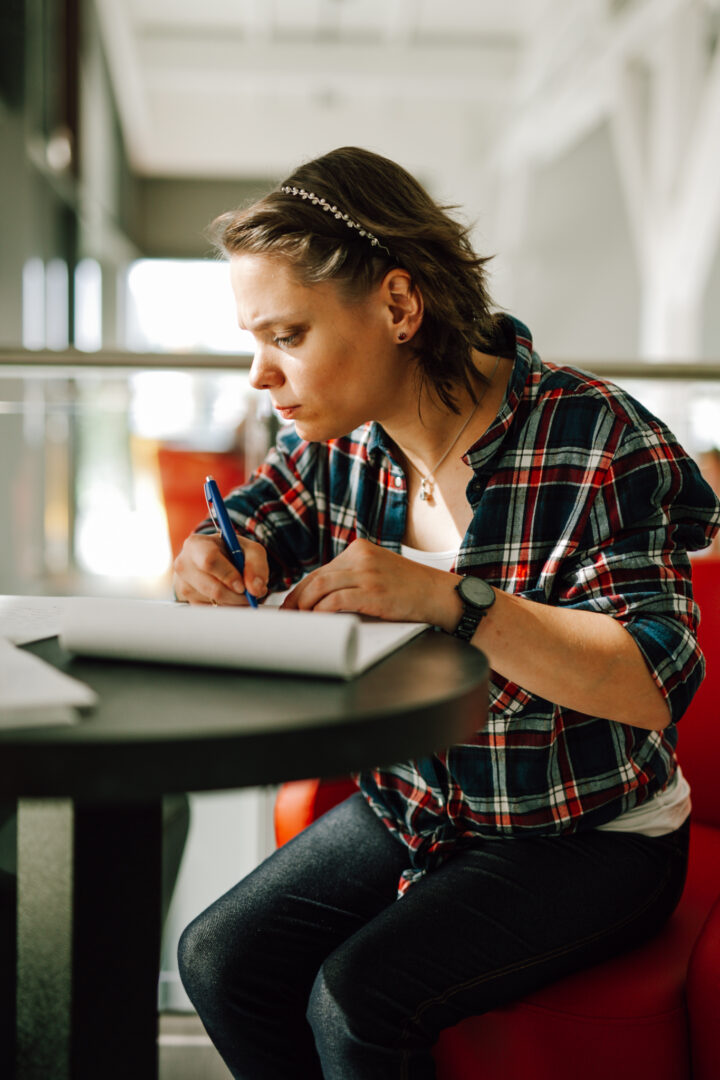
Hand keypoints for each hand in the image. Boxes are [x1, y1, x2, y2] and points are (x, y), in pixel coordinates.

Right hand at [172, 532, 268, 605]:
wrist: (216, 560)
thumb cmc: (232, 552)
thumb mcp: (249, 549)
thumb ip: (256, 564)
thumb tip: (256, 589)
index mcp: (196, 544)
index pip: (209, 561)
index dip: (228, 576)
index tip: (242, 586)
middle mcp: (184, 565)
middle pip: (212, 588)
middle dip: (236, 595)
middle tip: (250, 594)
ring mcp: (183, 585)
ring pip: (213, 602)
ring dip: (235, 602)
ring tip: (241, 591)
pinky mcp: (189, 602)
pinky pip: (212, 611)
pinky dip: (228, 607)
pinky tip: (231, 596)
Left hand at [281, 538, 461, 628]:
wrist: (438, 594)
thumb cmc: (409, 589)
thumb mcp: (379, 571)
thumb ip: (354, 576)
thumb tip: (323, 598)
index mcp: (359, 549)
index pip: (321, 570)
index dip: (301, 589)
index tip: (290, 605)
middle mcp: (360, 556)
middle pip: (316, 577)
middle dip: (297, 599)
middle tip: (287, 616)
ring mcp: (367, 573)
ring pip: (321, 587)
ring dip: (306, 606)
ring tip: (300, 621)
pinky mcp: (373, 591)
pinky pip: (336, 600)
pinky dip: (322, 611)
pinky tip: (318, 620)